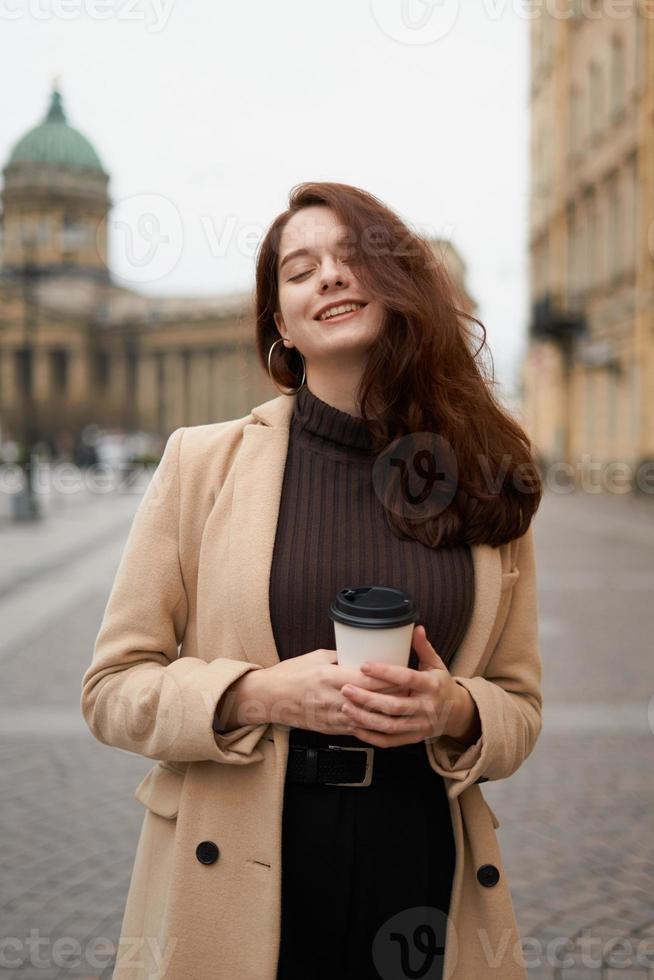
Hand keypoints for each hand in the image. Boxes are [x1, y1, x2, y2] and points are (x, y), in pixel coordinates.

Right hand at [264, 648, 412, 736]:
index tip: (404, 673)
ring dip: (386, 713)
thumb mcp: (317, 657)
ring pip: (368, 718)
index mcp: (329, 677)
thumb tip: (361, 655)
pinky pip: (357, 729)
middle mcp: (332, 698)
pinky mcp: (330, 729)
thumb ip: (340, 658)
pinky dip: (373, 725)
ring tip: (403, 706)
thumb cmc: (291, 673)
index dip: (389, 678)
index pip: (367, 680)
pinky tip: (385, 721)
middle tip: (411, 690)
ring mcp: (331, 717)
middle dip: (394, 696)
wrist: (270, 698)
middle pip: (372, 700)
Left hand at [338, 625, 473, 747]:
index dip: (385, 672)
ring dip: (365, 718)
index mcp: (432, 685)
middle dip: (367, 699)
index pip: (407, 678)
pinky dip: (371, 737)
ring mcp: (419, 725)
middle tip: (346, 689)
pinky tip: (355, 727)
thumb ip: (424, 648)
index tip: (364, 665)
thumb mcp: (436, 664)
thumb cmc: (441, 685)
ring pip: (389, 726)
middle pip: (394, 705)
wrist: (457, 713)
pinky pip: (390, 741)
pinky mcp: (413, 738)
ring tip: (346, 707)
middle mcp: (426, 707)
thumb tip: (416, 627)